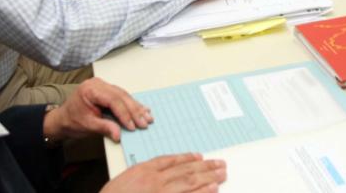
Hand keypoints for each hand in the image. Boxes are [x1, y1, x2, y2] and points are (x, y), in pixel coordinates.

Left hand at [43, 77, 152, 142]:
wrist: (63, 119)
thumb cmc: (72, 121)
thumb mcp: (87, 126)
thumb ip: (104, 128)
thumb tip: (119, 134)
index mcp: (90, 89)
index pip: (113, 100)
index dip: (124, 114)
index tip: (132, 126)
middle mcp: (97, 84)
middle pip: (121, 96)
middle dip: (134, 111)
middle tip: (145, 122)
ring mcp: (102, 86)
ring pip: (124, 95)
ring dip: (136, 108)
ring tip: (147, 117)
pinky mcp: (106, 91)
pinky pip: (121, 96)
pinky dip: (131, 105)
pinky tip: (142, 109)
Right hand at [102, 153, 226, 192]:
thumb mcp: (123, 181)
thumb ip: (140, 176)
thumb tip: (156, 175)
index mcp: (143, 170)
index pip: (169, 160)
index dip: (186, 158)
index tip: (199, 156)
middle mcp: (154, 179)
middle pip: (184, 169)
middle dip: (204, 166)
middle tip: (220, 164)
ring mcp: (161, 192)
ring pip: (189, 181)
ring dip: (208, 176)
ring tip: (222, 173)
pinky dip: (201, 192)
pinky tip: (213, 188)